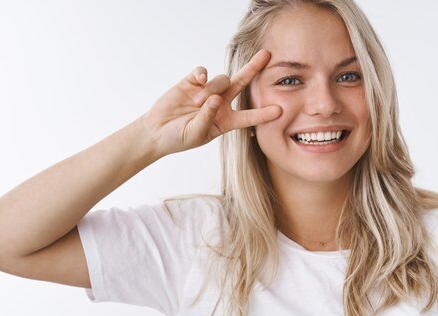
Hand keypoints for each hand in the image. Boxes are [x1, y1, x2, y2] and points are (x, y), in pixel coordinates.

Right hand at [139, 49, 281, 155]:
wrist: (157, 131)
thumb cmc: (179, 138)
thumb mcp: (196, 134)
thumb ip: (207, 118)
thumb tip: (215, 99)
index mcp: (226, 121)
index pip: (248, 116)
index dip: (263, 114)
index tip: (280, 111)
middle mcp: (221, 103)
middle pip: (242, 84)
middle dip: (254, 69)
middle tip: (267, 55)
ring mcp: (207, 91)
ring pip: (221, 80)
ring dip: (211, 89)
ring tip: (196, 103)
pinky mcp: (192, 82)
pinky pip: (203, 72)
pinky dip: (202, 75)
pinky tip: (197, 81)